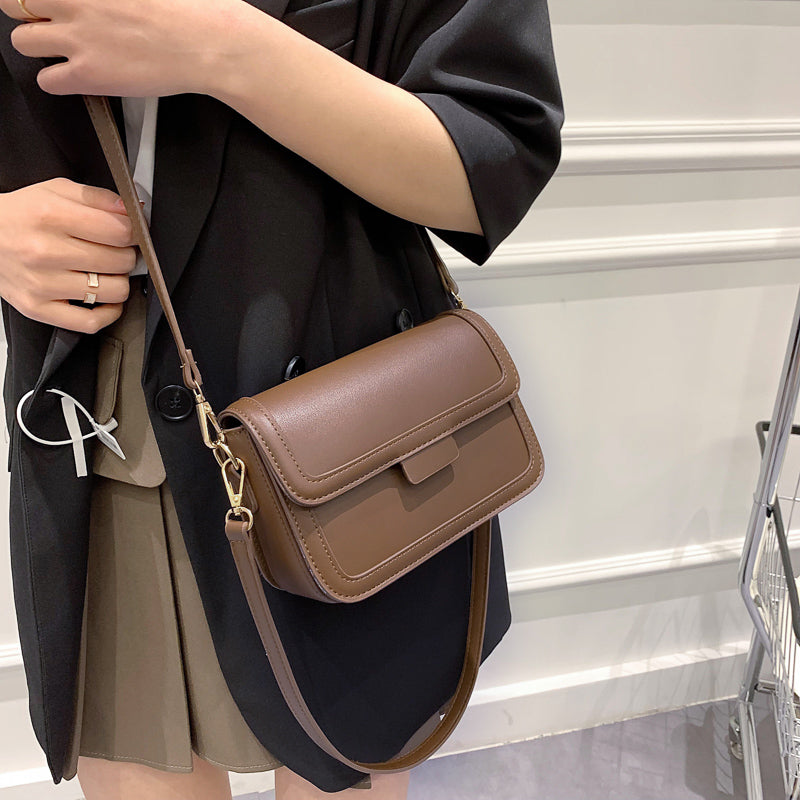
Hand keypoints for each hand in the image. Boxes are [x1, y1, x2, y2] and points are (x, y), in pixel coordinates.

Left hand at [0, 0, 242, 95]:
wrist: (206, 42)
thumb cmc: (188, 9)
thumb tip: (107, 3)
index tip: (51, 5)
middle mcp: (74, 2)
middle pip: (14, 3)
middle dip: (31, 14)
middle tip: (53, 24)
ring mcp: (78, 39)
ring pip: (22, 41)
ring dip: (39, 47)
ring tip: (64, 53)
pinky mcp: (89, 75)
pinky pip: (47, 82)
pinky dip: (57, 82)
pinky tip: (79, 78)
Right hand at [0, 178, 136, 333]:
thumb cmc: (22, 215)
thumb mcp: (56, 191)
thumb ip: (98, 198)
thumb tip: (134, 211)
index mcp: (50, 216)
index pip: (120, 231)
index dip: (134, 232)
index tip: (130, 233)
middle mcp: (45, 251)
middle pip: (120, 261)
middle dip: (126, 254)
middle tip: (114, 250)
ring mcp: (42, 284)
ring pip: (114, 291)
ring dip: (118, 281)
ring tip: (105, 271)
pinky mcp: (38, 308)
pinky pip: (92, 322)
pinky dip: (108, 312)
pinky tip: (104, 297)